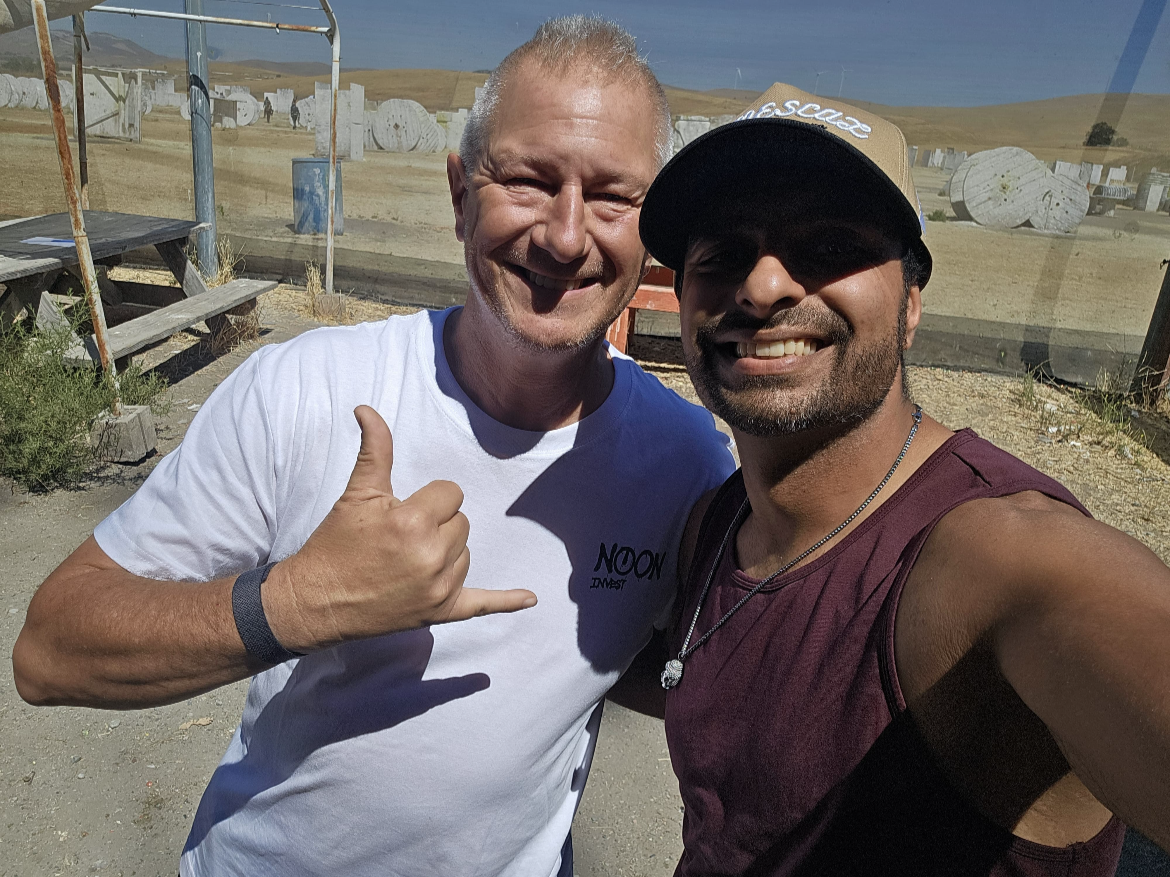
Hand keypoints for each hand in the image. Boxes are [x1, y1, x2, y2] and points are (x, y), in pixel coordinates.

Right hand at [265, 406, 536, 651]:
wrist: (316, 602)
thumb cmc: (335, 544)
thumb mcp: (357, 493)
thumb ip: (375, 450)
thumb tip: (367, 408)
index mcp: (412, 522)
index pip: (451, 494)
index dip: (428, 500)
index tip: (401, 513)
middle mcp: (431, 556)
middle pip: (461, 523)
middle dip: (436, 525)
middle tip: (400, 539)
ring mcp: (439, 588)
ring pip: (466, 553)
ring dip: (445, 553)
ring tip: (408, 561)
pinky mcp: (441, 612)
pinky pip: (483, 605)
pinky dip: (507, 601)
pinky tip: (530, 598)